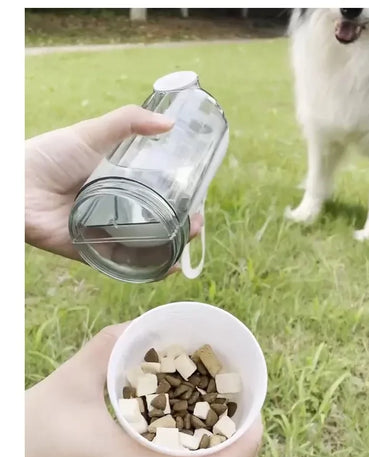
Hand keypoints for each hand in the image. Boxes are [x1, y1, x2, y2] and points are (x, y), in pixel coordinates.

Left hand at [25, 105, 202, 261]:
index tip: (199, 200)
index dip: (181, 200)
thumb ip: (128, 123)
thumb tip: (169, 123)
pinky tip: (167, 266)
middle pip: (156, 224)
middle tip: (197, 225)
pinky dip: (147, 270)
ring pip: (145, 247)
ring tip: (189, 242)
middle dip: (181, 227)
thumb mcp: (92, 133)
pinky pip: (123, 266)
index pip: (158, 196)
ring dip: (170, 248)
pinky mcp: (92, 254)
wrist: (16, 184)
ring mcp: (105, 234)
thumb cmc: (49, 155)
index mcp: (118, 185)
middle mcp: (115, 211)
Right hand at [25, 323, 261, 456]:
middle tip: (245, 407)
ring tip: (228, 416)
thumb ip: (113, 346)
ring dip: (226, 456)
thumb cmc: (33, 429)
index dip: (241, 447)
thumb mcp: (71, 379)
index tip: (252, 412)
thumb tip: (149, 325)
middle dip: (242, 448)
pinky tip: (195, 432)